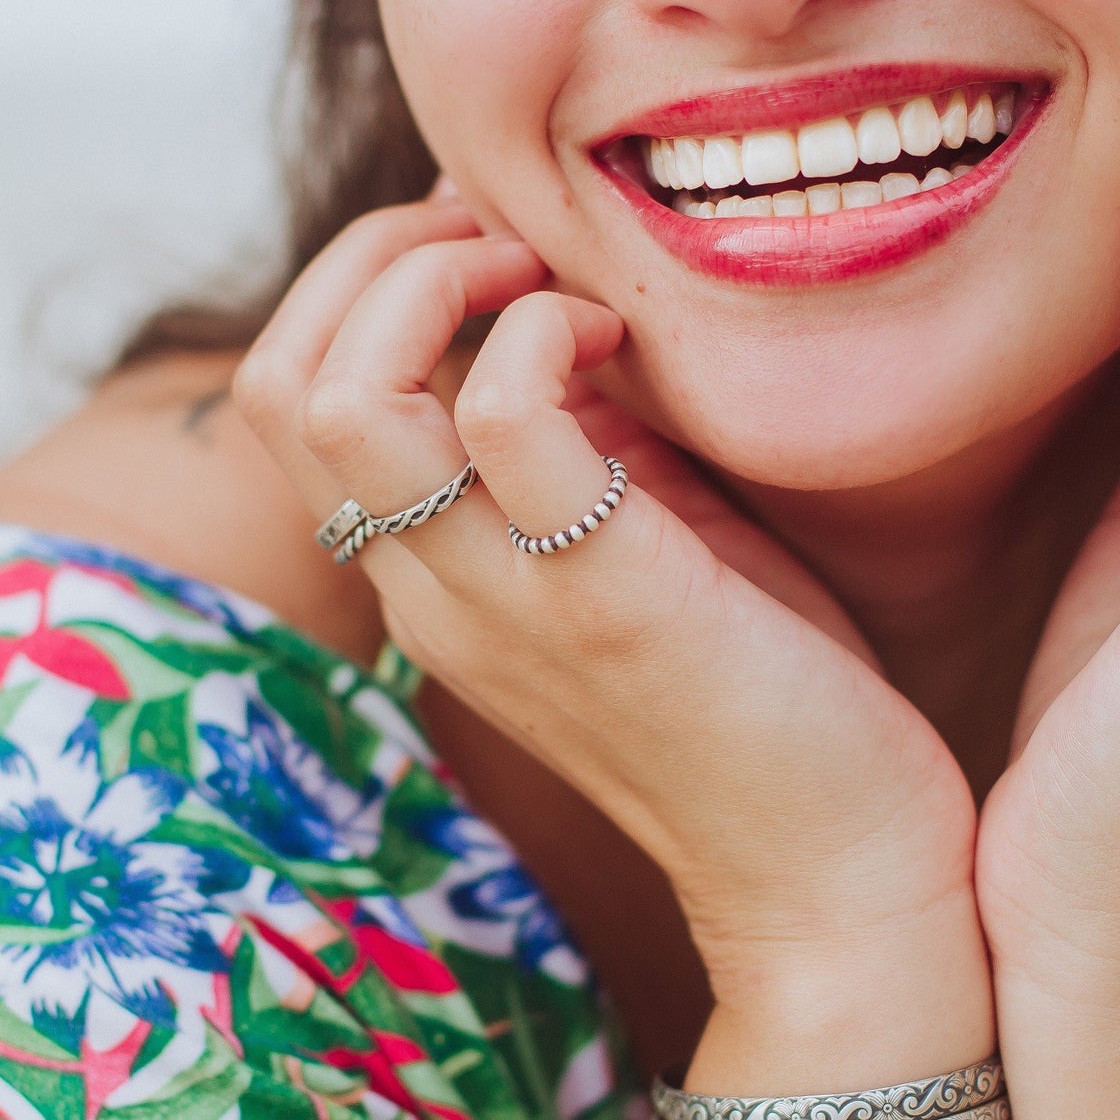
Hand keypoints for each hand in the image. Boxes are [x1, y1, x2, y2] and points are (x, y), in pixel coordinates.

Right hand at [231, 202, 978, 1015]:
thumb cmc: (763, 696)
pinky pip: (500, 418)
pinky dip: (545, 337)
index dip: (371, 284)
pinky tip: (620, 344)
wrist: (835, 871)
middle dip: (382, 258)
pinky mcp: (606, 603)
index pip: (296, 400)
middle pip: (285, 382)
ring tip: (550, 287)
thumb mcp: (641, 549)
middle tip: (512, 248)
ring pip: (346, 395)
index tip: (497, 249)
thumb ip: (580, 450)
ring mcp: (504, 603)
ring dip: (438, 284)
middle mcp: (433, 595)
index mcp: (434, 583)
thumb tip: (559, 309)